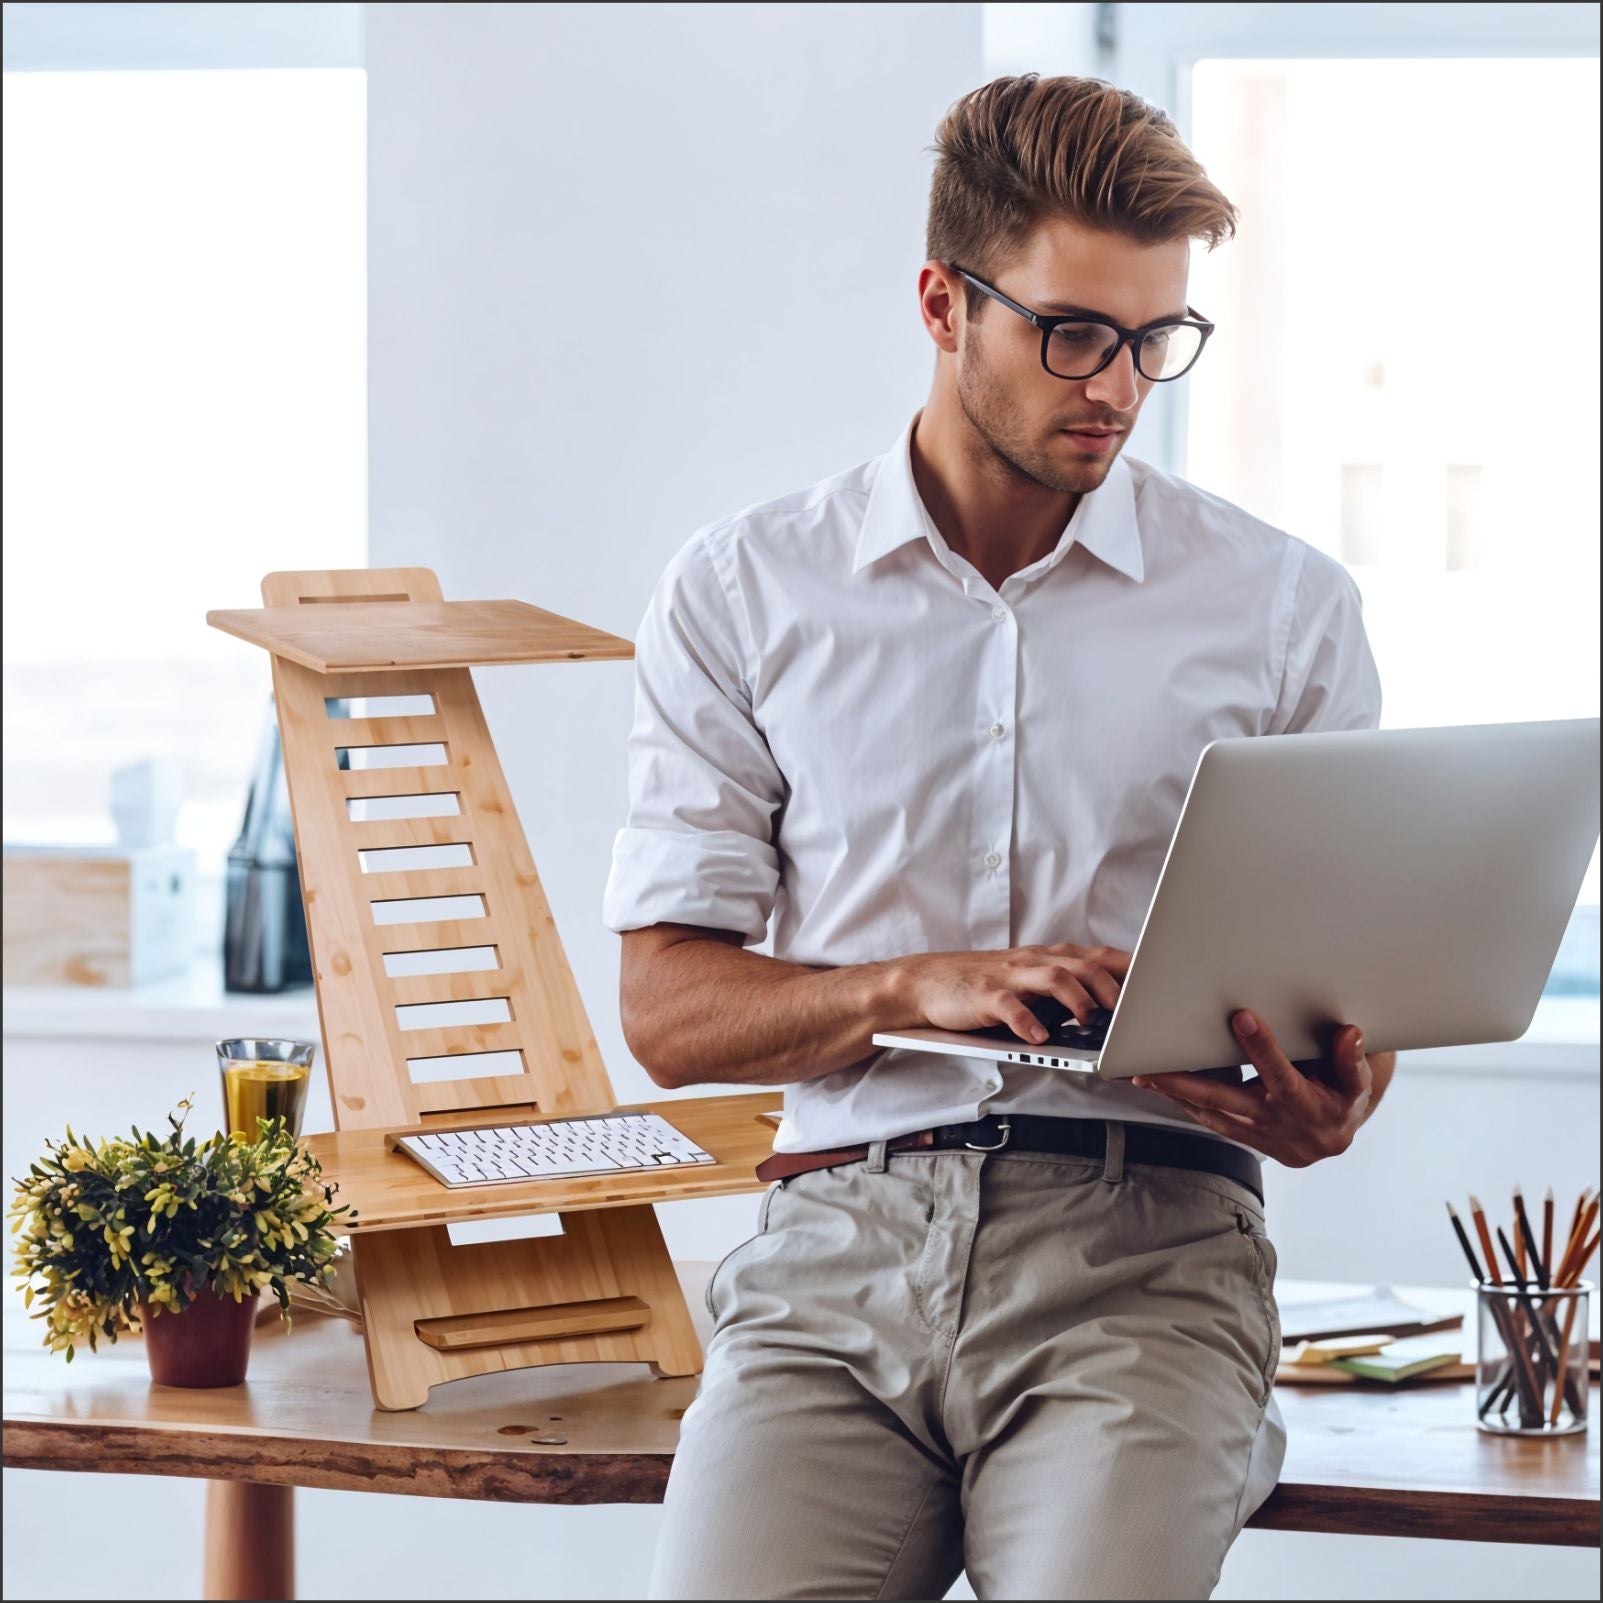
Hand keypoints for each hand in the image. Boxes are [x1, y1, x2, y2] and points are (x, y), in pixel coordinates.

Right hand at [896, 942, 1131, 1043]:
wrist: (928, 981)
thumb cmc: (984, 984)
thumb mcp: (1029, 980)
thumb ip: (1065, 988)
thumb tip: (1111, 1008)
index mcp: (1048, 959)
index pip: (1099, 956)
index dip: (1132, 969)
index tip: (1160, 984)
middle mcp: (1034, 962)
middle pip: (1083, 963)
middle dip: (1112, 985)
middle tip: (1133, 1010)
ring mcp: (1010, 977)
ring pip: (1054, 977)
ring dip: (1077, 998)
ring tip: (1089, 1020)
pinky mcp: (985, 996)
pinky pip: (1009, 1007)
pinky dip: (1026, 1022)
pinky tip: (1038, 1038)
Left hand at [1130, 1010, 1373, 1167]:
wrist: (1337, 1137)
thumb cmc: (1344, 1098)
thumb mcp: (1356, 1080)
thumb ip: (1351, 1059)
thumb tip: (1349, 1034)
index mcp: (1311, 1110)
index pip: (1282, 1077)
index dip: (1263, 1049)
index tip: (1241, 1017)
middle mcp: (1280, 1128)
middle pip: (1229, 1104)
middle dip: (1188, 1085)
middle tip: (1153, 1067)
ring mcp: (1260, 1138)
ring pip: (1212, 1116)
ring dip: (1177, 1096)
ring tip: (1144, 1075)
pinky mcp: (1244, 1140)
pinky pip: (1210, 1122)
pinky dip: (1186, 1104)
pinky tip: (1161, 1087)